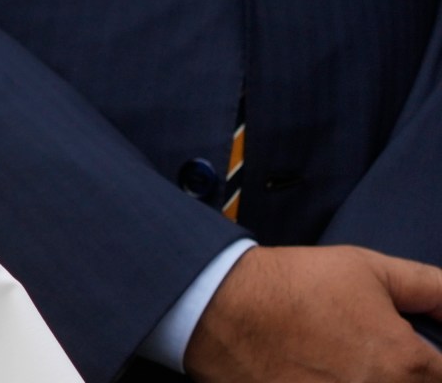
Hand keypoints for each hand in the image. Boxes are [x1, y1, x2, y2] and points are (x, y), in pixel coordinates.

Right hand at [184, 245, 441, 381]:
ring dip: (370, 382)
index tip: (419, 354)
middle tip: (370, 355)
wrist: (220, 307)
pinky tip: (319, 375)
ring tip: (340, 366)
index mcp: (407, 363)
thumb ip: (431, 289)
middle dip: (406, 376)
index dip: (435, 364)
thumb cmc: (293, 285)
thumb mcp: (370, 269)